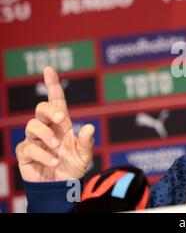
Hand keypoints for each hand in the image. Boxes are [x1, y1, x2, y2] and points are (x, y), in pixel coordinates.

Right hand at [16, 66, 94, 181]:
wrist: (62, 187)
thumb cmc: (73, 167)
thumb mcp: (85, 156)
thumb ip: (87, 142)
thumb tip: (89, 127)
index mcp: (62, 124)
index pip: (56, 100)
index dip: (52, 84)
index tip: (49, 69)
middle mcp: (48, 128)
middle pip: (41, 109)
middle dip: (50, 110)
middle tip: (62, 119)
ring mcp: (36, 140)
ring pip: (32, 125)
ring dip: (45, 134)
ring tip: (57, 147)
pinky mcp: (26, 154)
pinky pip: (28, 147)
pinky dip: (42, 154)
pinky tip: (53, 162)